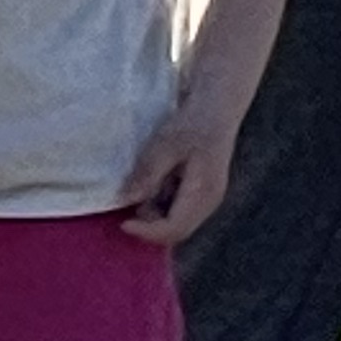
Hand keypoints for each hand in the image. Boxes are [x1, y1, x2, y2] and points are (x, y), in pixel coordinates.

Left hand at [119, 102, 238, 245]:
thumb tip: (127, 199)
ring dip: (155, 216)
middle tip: (129, 206)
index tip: (123, 223)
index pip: (174, 229)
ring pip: (178, 224)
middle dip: (151, 226)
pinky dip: (161, 206)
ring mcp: (208, 200)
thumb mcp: (166, 145)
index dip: (147, 232)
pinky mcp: (203, 194)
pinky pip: (180, 211)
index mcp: (204, 193)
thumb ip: (148, 174)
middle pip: (177, 232)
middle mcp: (210, 203)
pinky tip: (154, 184)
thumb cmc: (193, 122)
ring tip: (142, 188)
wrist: (217, 107)